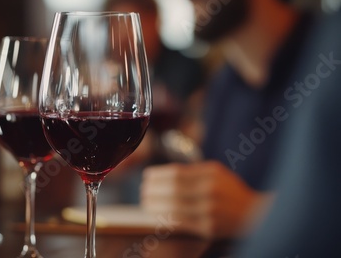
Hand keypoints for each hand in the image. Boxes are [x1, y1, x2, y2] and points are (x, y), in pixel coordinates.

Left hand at [140, 161, 272, 237]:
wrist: (255, 215)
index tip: (147, 176)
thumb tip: (163, 175)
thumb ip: (194, 171)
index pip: (177, 172)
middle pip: (173, 189)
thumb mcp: (217, 173)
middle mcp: (211, 190)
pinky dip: (166, 218)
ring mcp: (210, 210)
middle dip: (153, 190)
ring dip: (156, 205)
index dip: (158, 175)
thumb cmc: (231, 191)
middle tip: (143, 191)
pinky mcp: (209, 227)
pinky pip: (181, 222)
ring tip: (146, 203)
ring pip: (174, 206)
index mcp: (211, 173)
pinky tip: (158, 215)